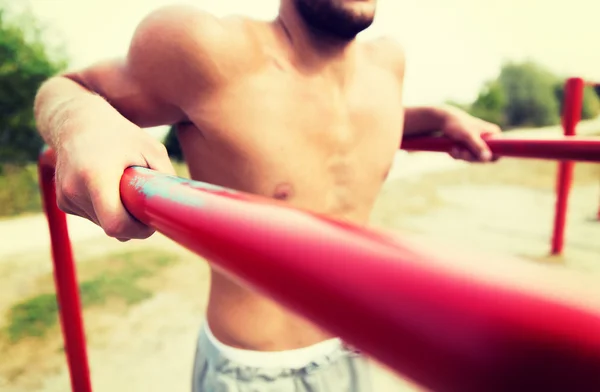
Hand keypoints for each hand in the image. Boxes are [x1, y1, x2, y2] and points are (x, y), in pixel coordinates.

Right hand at [54, 117, 175, 240]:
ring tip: (121, 184)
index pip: (115, 225)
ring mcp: (66, 198)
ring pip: (104, 224)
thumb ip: (165, 178)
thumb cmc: (122, 134)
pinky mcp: (63, 202)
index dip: (138, 230)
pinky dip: (106, 208)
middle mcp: (75, 189)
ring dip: (119, 213)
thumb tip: (178, 207)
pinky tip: (107, 185)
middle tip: (143, 199)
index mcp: (96, 176)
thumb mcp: (152, 149)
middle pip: (112, 227)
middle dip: (132, 222)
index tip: (151, 221)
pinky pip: (94, 217)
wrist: (77, 121)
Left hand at [439, 107, 501, 161]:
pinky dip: (458, 155)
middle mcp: (488, 139)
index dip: (490, 158)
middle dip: (470, 157)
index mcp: (493, 134)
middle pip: (484, 159)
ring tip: (454, 148)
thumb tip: (487, 158)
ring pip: (473, 159)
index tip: (477, 157)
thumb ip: (478, 147)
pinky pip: (465, 157)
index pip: (499, 152)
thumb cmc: (457, 125)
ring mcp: (478, 144)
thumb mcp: (468, 136)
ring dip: (462, 156)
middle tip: (460, 152)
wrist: (443, 120)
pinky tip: (452, 148)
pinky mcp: (469, 147)